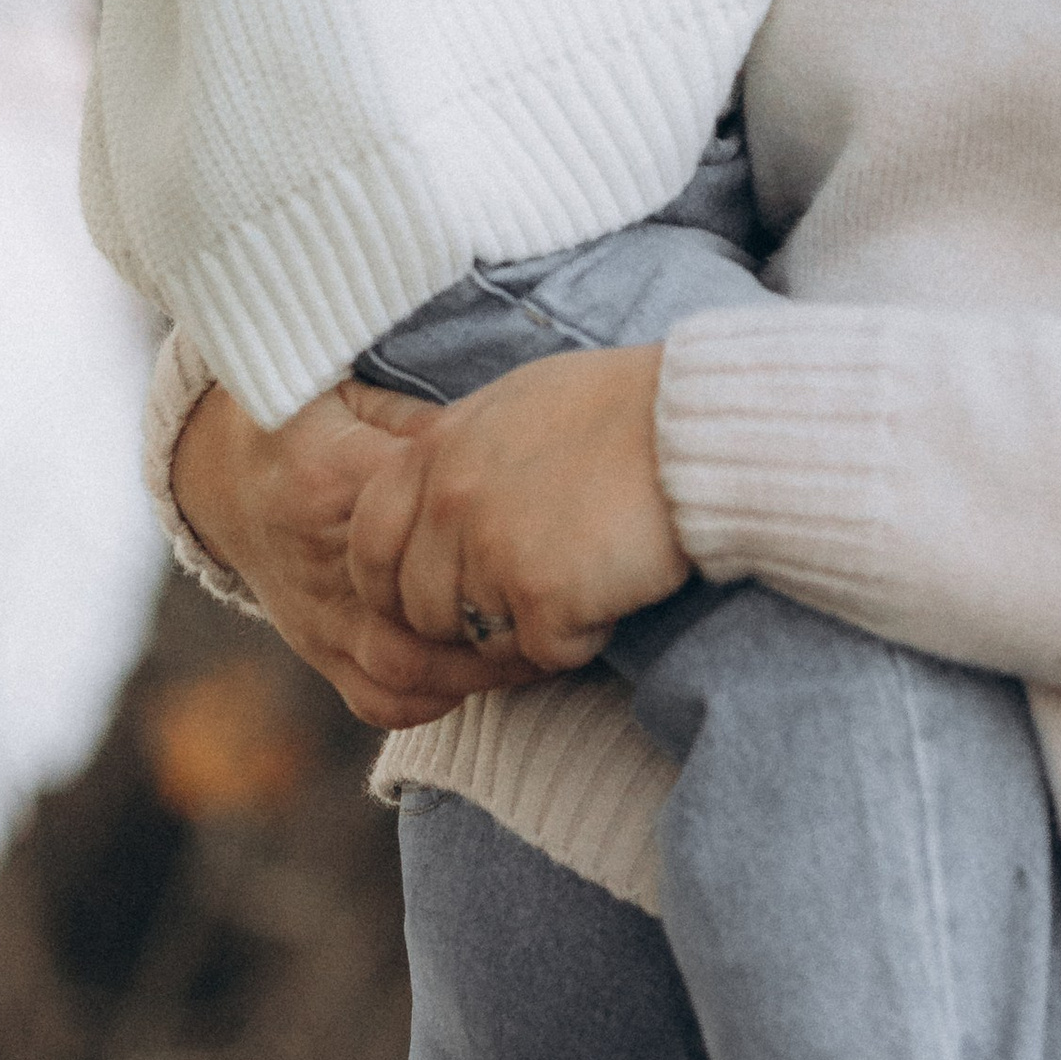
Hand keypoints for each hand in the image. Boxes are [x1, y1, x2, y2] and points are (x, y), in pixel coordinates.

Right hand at [170, 380, 520, 730]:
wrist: (228, 474)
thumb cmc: (311, 426)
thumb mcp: (363, 401)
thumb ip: (426, 431)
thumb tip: (503, 450)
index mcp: (331, 478)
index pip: (425, 515)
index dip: (492, 530)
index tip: (552, 528)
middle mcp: (320, 560)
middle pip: (418, 616)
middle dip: (492, 628)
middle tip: (558, 613)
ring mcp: (316, 614)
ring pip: (399, 671)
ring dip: (472, 674)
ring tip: (530, 653)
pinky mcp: (315, 646)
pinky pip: (374, 699)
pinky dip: (430, 700)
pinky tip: (475, 680)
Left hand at [347, 346, 686, 672]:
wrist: (693, 425)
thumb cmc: (620, 408)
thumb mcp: (515, 407)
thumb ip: (459, 456)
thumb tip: (432, 501)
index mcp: (433, 453)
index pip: (367, 548)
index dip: (397, 586)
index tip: (441, 593)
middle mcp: (448, 503)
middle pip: (420, 610)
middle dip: (471, 617)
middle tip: (533, 592)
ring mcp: (490, 552)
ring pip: (480, 641)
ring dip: (529, 628)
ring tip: (582, 580)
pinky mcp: (542, 596)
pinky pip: (543, 653)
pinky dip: (582, 636)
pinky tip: (613, 587)